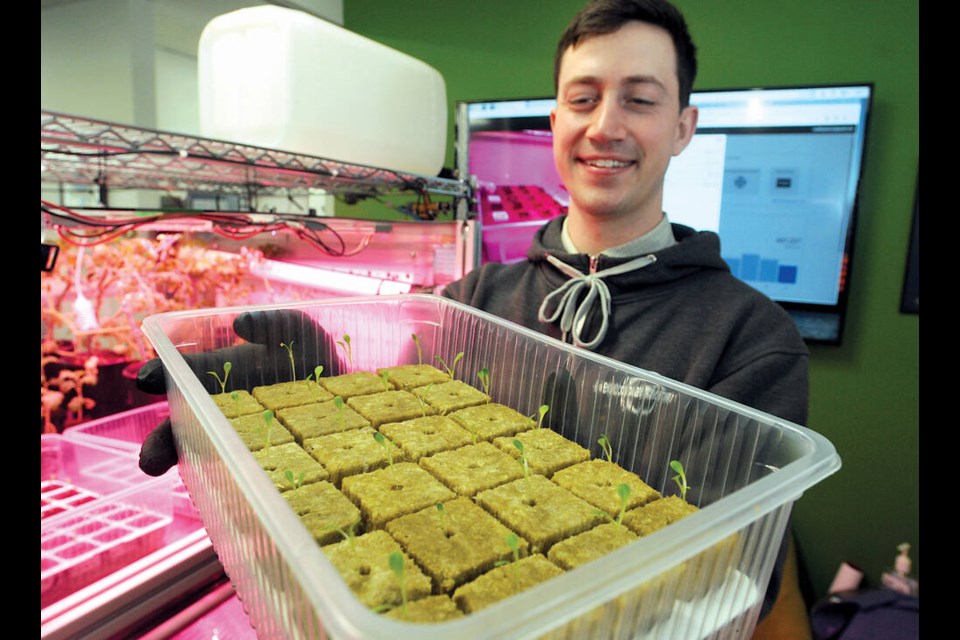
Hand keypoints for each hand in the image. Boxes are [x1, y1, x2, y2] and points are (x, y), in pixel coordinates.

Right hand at [137, 308, 342, 475]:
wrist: (346, 394)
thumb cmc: (312, 359)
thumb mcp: (297, 331)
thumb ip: (272, 322)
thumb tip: (240, 323)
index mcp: (220, 377)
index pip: (183, 377)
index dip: (162, 375)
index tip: (147, 378)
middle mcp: (221, 412)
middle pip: (185, 428)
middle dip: (164, 441)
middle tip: (149, 458)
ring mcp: (239, 441)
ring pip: (205, 455)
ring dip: (187, 465)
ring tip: (165, 474)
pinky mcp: (263, 464)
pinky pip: (243, 475)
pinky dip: (231, 481)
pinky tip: (225, 488)